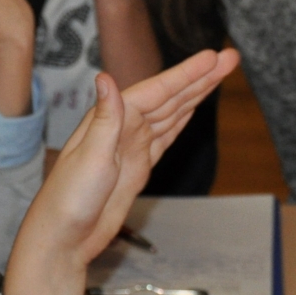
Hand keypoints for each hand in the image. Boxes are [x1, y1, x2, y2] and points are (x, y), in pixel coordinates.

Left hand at [5, 49, 236, 294]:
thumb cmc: (69, 199)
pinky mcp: (137, 166)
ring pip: (171, 112)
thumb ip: (105, 118)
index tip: (213, 57)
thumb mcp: (90, 157)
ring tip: (220, 74)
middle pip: (170, 96)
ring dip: (196, 94)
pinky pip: (166, 135)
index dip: (187, 74)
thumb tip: (105, 78)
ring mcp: (132, 146)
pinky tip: (192, 108)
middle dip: (200, 77)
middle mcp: (123, 127)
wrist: (65, 237)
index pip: (157, 90)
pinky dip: (181, 119)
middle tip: (230, 58)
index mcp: (111, 119)